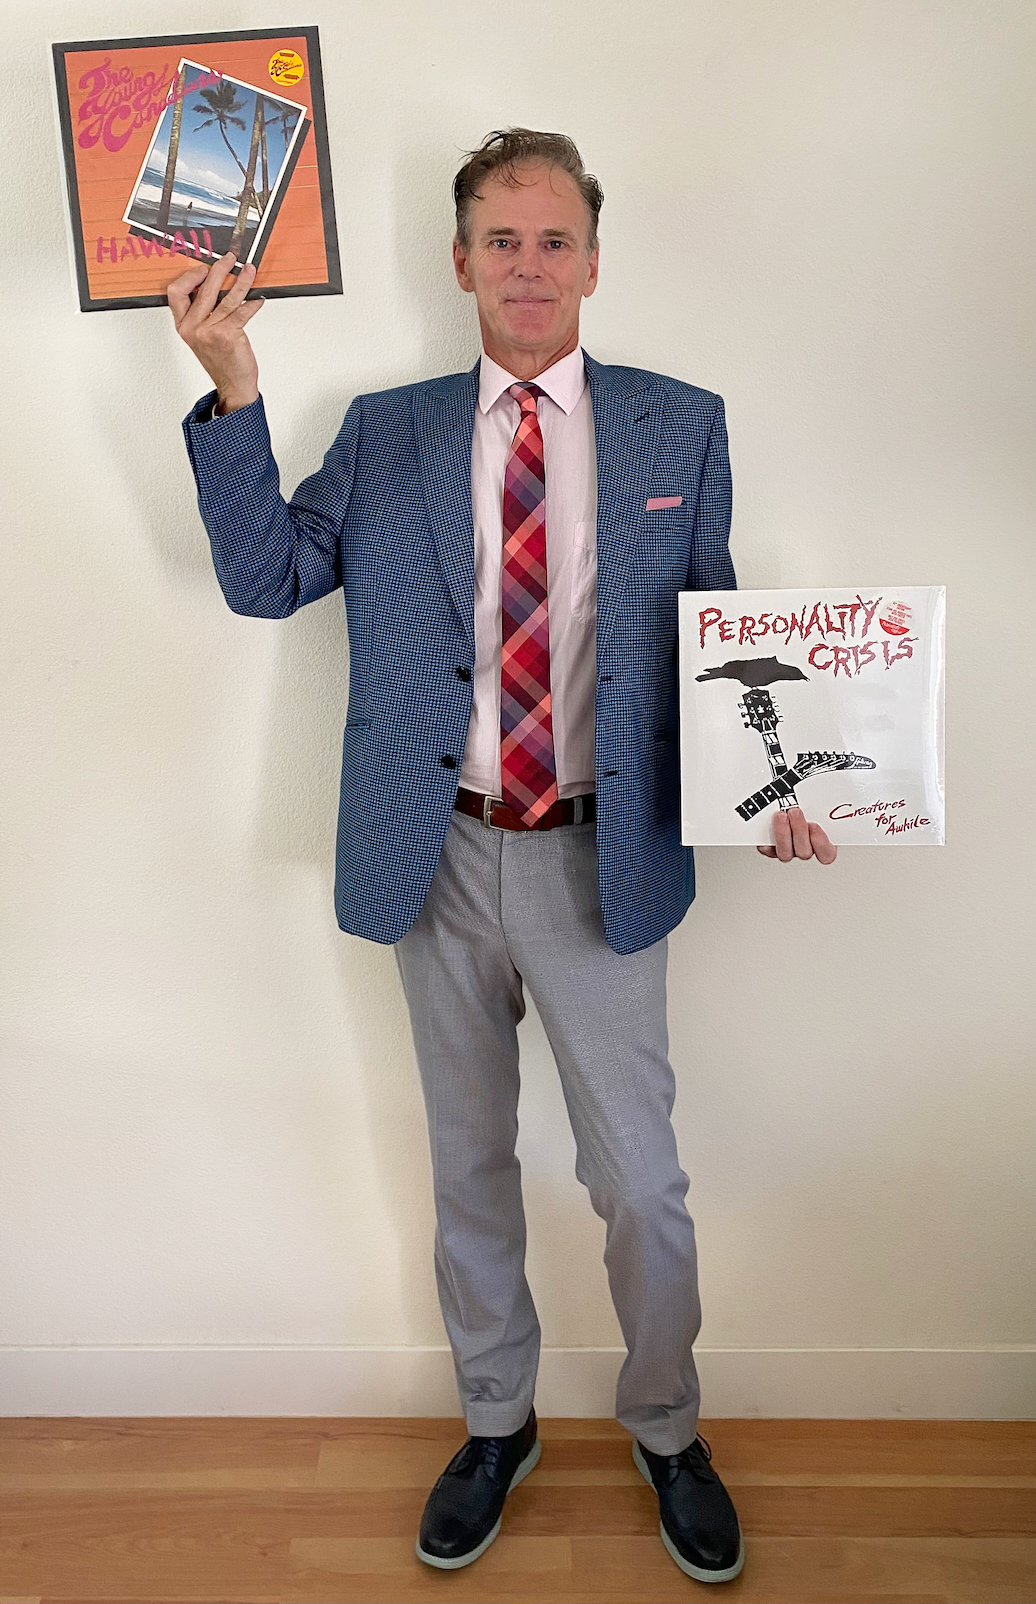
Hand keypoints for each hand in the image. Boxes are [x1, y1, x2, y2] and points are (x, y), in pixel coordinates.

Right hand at [166, 251, 263, 412]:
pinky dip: (252, 302)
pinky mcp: (227, 335)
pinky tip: (258, 297)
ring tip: (249, 270)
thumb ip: (202, 313)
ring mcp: (209, 332)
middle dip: (218, 269)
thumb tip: (214, 284)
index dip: (189, 276)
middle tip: (229, 260)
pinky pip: (242, 311)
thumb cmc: (221, 361)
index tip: (203, 268)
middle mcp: (193, 328)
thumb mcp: (202, 336)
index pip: (175, 292)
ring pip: (226, 297)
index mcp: (183, 325)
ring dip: (241, 280)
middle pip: (203, 289)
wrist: (233, 385)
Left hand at [757, 806, 836, 863]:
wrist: (782, 801)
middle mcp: (804, 849)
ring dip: (783, 833)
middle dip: (799, 831)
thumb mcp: (820, 798)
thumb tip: (837, 786)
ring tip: (781, 815)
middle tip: (795, 812)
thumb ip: (829, 798)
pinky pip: (767, 849)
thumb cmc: (805, 802)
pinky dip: (766, 837)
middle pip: (804, 852)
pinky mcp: (770, 848)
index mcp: (821, 843)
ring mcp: (787, 850)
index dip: (822, 844)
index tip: (815, 825)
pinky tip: (768, 823)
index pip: (827, 854)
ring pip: (785, 853)